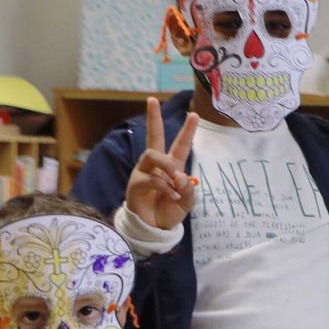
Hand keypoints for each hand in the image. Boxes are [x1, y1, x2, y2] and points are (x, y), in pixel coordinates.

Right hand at [126, 97, 199, 229]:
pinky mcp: (135, 184)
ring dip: (167, 166)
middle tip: (152, 100)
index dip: (187, 130)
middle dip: (153, 118)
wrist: (155, 228)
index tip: (194, 113)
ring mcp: (143, 173)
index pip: (180, 144)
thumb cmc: (170, 211)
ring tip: (175, 180)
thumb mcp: (186, 201)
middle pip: (153, 136)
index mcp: (172, 166)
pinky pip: (151, 178)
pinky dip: (164, 186)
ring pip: (152, 155)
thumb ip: (188, 188)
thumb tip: (180, 177)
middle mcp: (156, 165)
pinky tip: (171, 195)